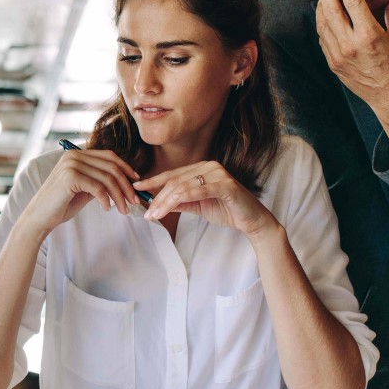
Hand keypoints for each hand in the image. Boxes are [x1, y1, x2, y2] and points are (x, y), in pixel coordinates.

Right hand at [17, 150, 140, 238]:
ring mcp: (71, 165)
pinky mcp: (70, 177)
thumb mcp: (84, 189)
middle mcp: (74, 155)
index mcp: (77, 154)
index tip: (137, 182)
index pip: (108, 156)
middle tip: (135, 201)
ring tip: (124, 209)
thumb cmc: (61, 205)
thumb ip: (100, 181)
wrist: (40, 217)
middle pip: (111, 167)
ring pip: (107, 178)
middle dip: (126, 185)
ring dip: (119, 196)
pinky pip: (98, 188)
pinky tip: (107, 209)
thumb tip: (127, 182)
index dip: (126, 168)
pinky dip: (106, 200)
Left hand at [134, 161, 279, 238]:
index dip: (153, 181)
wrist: (252, 221)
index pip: (173, 174)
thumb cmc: (227, 211)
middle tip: (145, 212)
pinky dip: (180, 199)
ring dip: (165, 201)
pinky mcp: (226, 185)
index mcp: (202, 168)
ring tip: (153, 214)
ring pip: (183, 186)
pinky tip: (168, 208)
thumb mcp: (198, 206)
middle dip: (157, 197)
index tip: (136, 188)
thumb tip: (157, 202)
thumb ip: (180, 202)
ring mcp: (218, 174)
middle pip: (175, 181)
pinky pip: (198, 191)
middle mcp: (209, 166)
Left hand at [315, 0, 388, 109]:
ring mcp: (338, 56)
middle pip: (331, 11)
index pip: (352, 3)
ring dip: (321, 7)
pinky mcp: (333, 64)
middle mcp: (350, 45)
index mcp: (369, 36)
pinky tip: (325, 15)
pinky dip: (322, 24)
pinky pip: (323, 38)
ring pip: (323, 24)